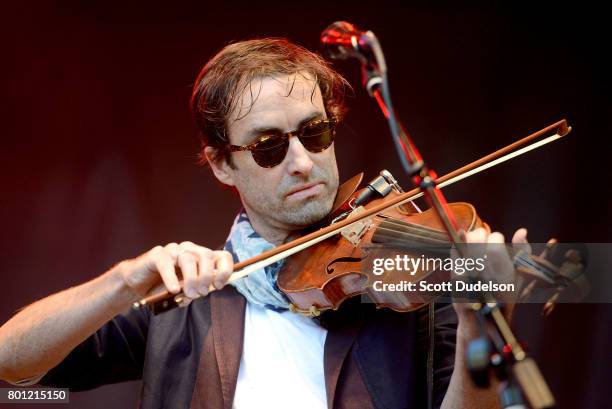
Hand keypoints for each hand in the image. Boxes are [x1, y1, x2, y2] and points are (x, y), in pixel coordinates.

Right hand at [117, 242, 233, 300]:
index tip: (218, 286)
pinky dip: (171, 278)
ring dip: (191, 280)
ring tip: (187, 294)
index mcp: (201, 257)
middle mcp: (189, 250)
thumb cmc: (165, 287)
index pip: (222, 256)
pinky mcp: (156, 255)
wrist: (138, 286)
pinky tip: (173, 290)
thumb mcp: (186, 292)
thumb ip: (197, 290)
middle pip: (206, 256)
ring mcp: (173, 250)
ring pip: (188, 259)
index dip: (224, 271)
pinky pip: (166, 263)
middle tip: (200, 294)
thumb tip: (203, 291)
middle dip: (206, 277)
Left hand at [453, 227, 529, 337]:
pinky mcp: (455, 279)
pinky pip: (454, 254)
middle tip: (483, 240)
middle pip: (478, 237)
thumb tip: (522, 230)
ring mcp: (468, 276)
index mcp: (505, 272)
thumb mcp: (519, 277)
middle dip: (481, 235)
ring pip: (465, 243)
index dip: (496, 237)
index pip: (496, 239)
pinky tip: (463, 250)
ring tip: (474, 246)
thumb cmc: (504, 296)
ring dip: (469, 240)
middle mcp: (486, 273)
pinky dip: (457, 248)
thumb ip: (522, 252)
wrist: (482, 321)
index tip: (497, 242)